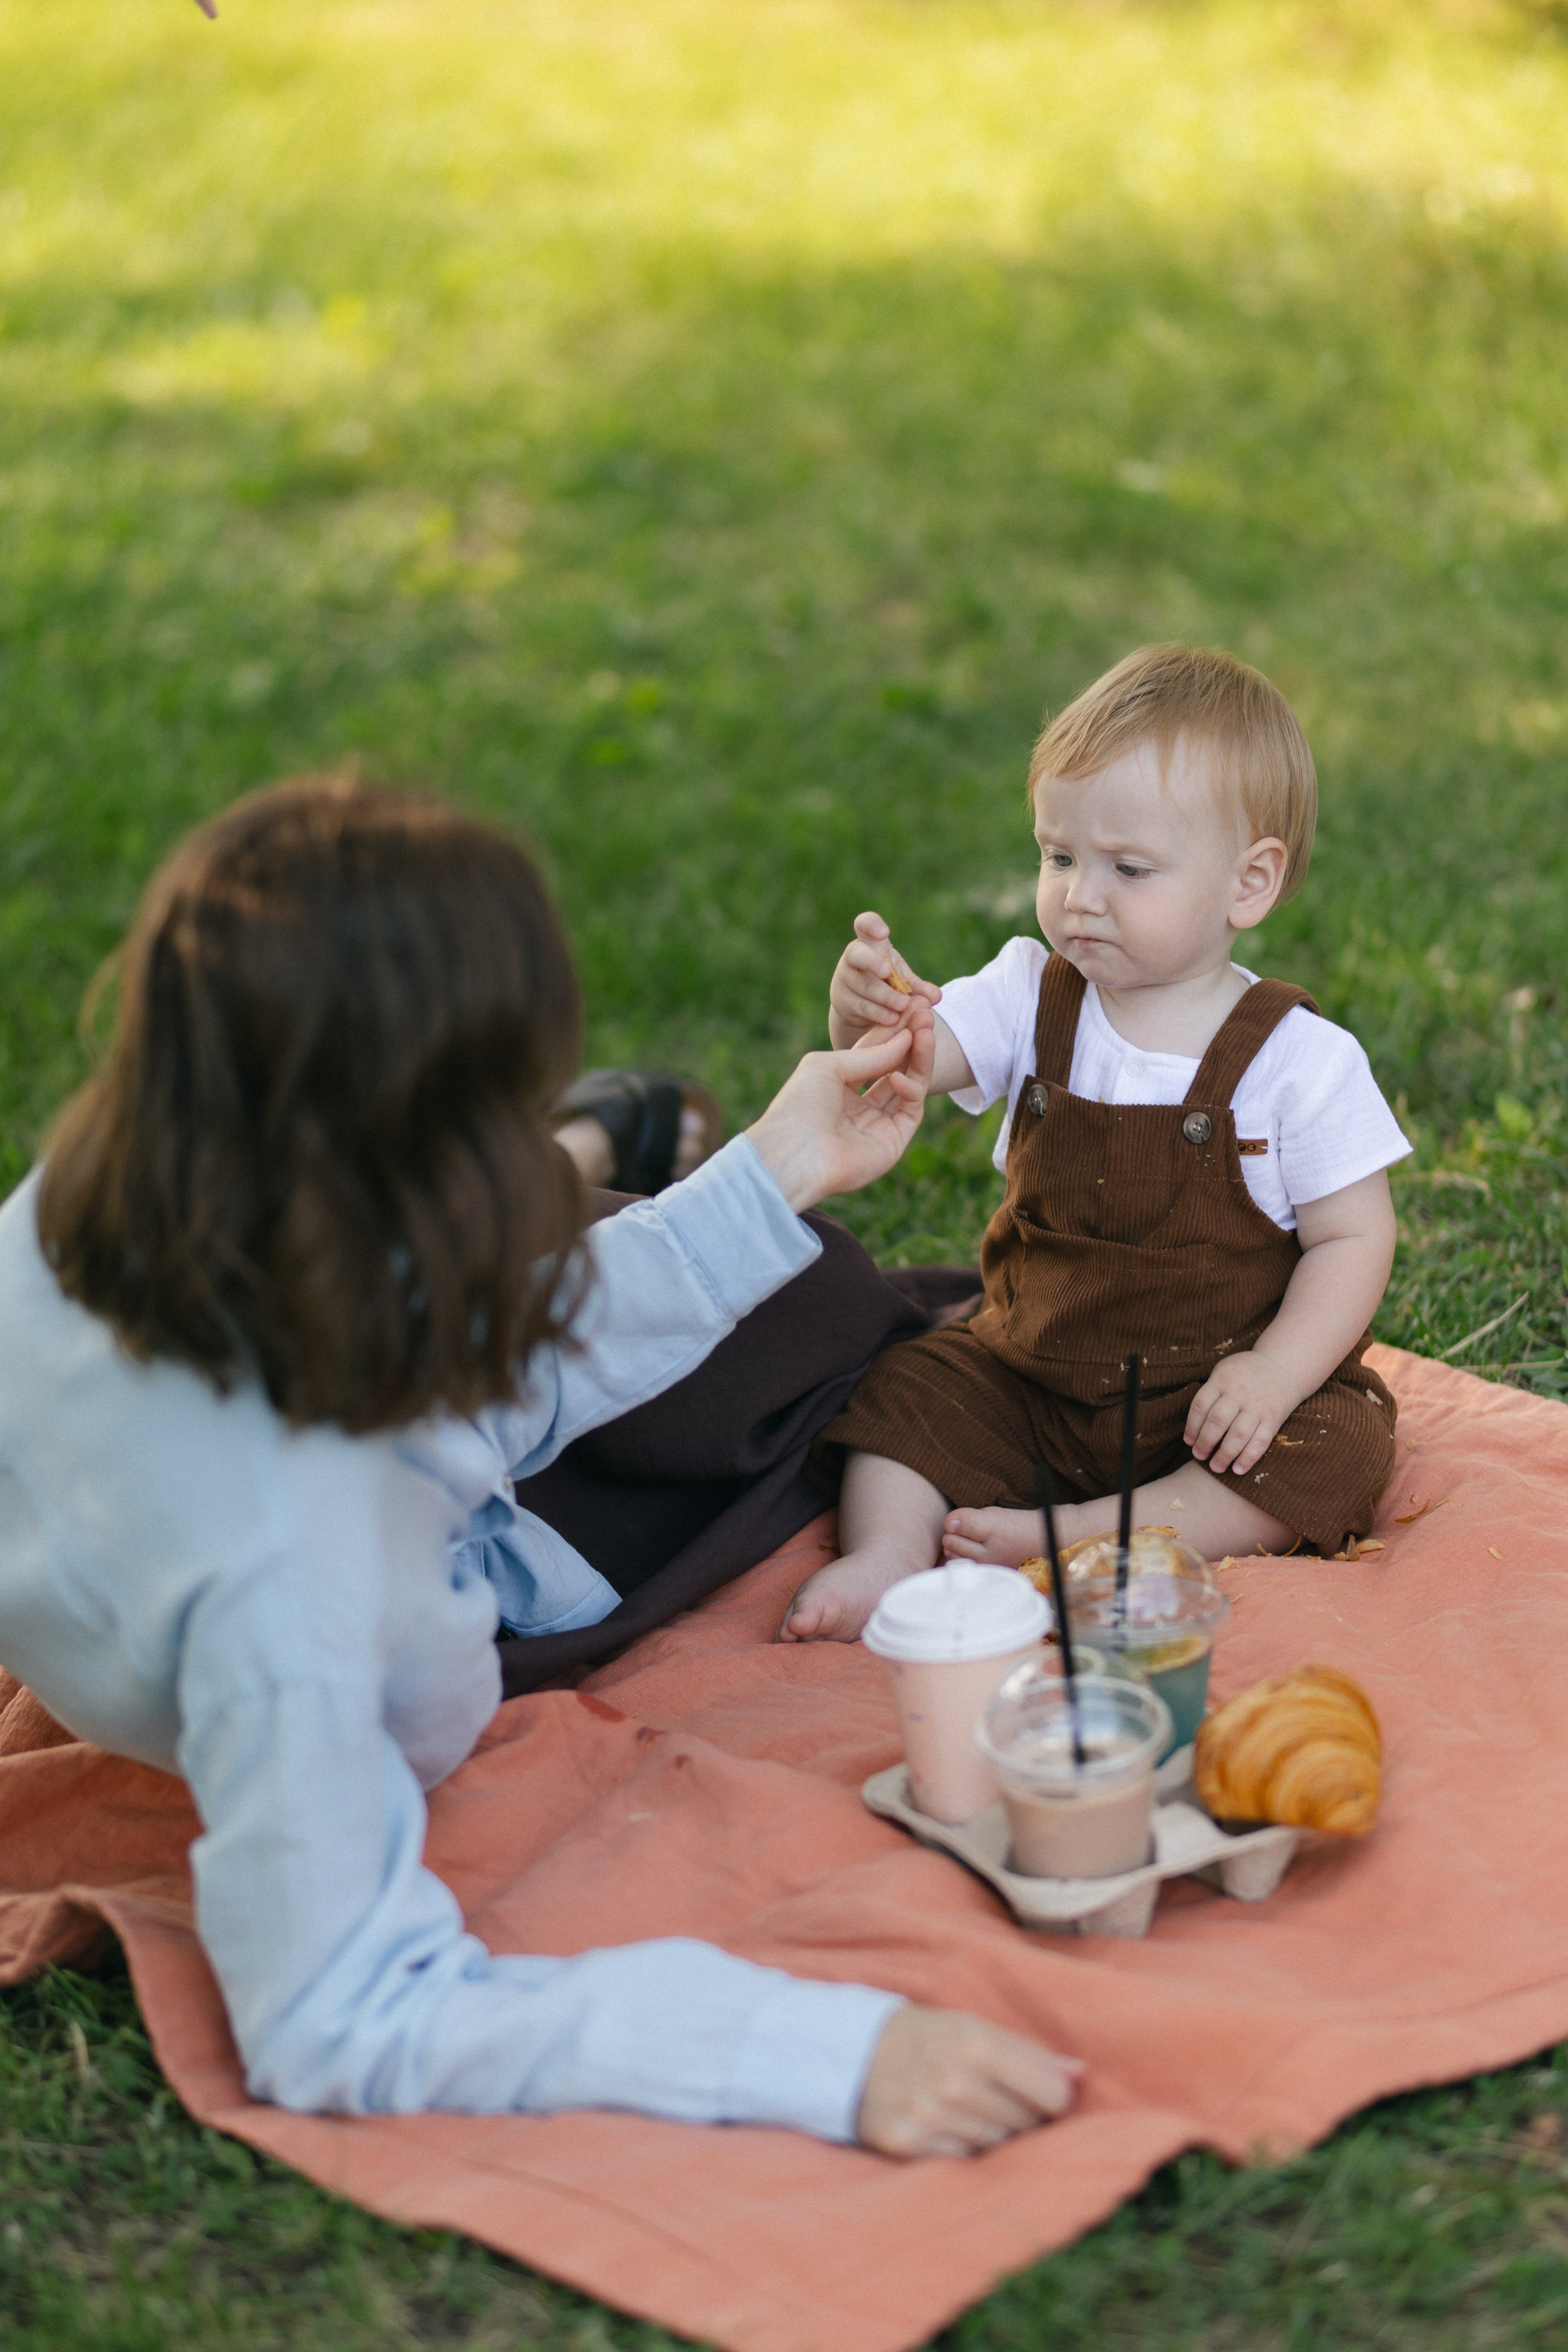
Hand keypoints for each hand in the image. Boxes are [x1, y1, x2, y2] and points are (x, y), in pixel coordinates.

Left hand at [745, 1006, 934, 1212]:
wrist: (793, 1154)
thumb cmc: (799, 1107)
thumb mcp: (828, 1065)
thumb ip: (869, 1053)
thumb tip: (905, 1038)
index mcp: (837, 1089)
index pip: (874, 1056)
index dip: (892, 1032)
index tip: (909, 1007)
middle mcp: (858, 1108)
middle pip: (895, 1068)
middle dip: (911, 1041)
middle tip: (926, 1013)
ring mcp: (877, 1126)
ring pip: (909, 1086)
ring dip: (920, 1058)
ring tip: (927, 1031)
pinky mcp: (892, 1143)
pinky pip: (911, 1110)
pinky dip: (910, 1089)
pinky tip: (898, 1074)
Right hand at [828, 911, 941, 1050]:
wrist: (859, 1006)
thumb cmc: (884, 983)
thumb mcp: (902, 980)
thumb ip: (918, 987)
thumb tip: (935, 996)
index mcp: (869, 943)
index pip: (864, 924)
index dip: (871, 925)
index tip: (883, 933)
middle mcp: (853, 957)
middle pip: (856, 954)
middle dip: (872, 962)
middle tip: (887, 972)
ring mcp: (845, 979)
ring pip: (863, 985)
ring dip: (884, 996)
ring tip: (902, 1005)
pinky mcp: (842, 1001)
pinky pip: (861, 1006)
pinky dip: (878, 1012)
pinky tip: (893, 1019)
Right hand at [856, 2005, 1080, 2157]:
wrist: (847, 2054)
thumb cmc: (922, 2036)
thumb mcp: (969, 2026)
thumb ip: (1026, 2051)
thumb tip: (1081, 2073)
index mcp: (975, 2043)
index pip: (1052, 2093)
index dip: (1052, 2096)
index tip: (1039, 2093)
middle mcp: (954, 2081)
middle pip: (1027, 2123)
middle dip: (1021, 2114)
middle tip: (995, 2099)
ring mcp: (930, 2116)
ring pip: (998, 2145)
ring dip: (992, 2132)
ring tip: (969, 2111)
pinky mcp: (909, 2146)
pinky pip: (964, 2161)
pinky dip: (962, 2149)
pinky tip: (946, 2127)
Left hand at [1184, 1350, 1301, 1476]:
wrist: (1283, 1366)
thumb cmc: (1245, 1372)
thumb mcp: (1224, 1370)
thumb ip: (1210, 1392)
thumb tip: (1195, 1426)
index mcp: (1222, 1380)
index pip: (1201, 1405)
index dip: (1192, 1427)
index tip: (1188, 1442)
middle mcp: (1239, 1393)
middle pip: (1217, 1422)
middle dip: (1205, 1443)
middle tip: (1198, 1456)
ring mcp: (1257, 1407)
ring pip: (1238, 1434)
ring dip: (1225, 1455)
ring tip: (1215, 1468)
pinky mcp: (1273, 1419)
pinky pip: (1260, 1441)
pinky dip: (1249, 1458)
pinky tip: (1238, 1470)